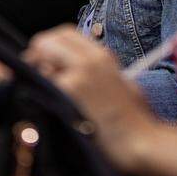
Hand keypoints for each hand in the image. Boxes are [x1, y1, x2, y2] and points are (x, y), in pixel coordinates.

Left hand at [25, 26, 157, 171]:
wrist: (141, 142)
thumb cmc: (136, 120)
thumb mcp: (122, 84)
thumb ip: (99, 71)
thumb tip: (70, 71)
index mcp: (103, 55)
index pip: (64, 33)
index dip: (48, 45)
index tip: (44, 61)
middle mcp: (91, 58)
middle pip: (47, 40)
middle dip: (36, 56)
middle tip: (35, 75)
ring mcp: (80, 72)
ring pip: (40, 60)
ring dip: (37, 75)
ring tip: (47, 95)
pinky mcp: (71, 90)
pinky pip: (42, 82)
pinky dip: (39, 92)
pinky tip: (50, 107)